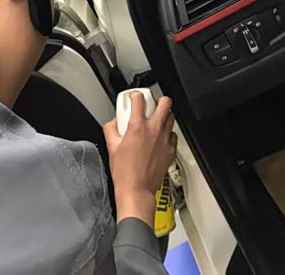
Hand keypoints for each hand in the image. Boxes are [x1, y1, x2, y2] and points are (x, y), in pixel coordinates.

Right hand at [103, 92, 177, 226]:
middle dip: (158, 100)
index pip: (139, 99)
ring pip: (172, 117)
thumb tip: (113, 123)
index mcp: (138, 127)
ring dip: (164, 116)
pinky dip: (168, 133)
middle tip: (152, 105)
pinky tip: (161, 138)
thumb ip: (111, 130)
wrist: (137, 189)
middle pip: (165, 102)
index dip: (135, 95)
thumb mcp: (112, 147)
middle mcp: (154, 130)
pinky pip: (173, 135)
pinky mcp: (171, 150)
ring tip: (157, 121)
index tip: (134, 98)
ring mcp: (165, 139)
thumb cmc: (125, 172)